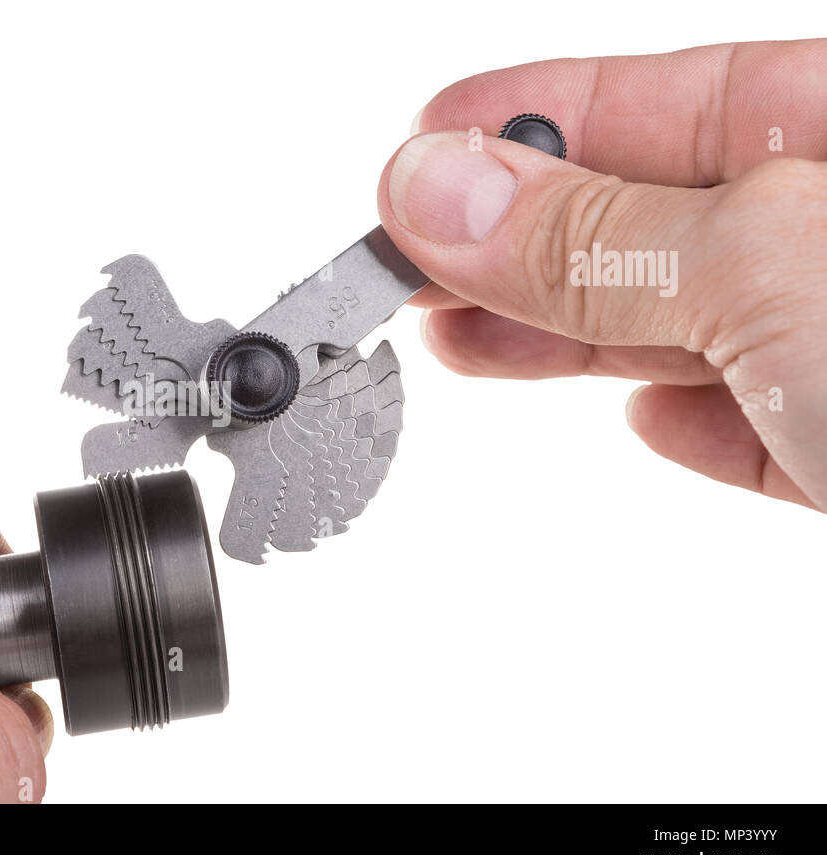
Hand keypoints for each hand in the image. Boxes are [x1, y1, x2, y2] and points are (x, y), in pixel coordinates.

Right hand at [379, 39, 826, 510]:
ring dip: (568, 337)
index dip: (548, 113)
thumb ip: (601, 236)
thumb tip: (444, 192)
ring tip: (460, 340)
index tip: (430, 149)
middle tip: (412, 257)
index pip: (696, 95)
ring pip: (700, 329)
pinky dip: (686, 422)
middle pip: (678, 219)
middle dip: (531, 238)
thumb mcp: (775, 273)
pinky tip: (641, 418)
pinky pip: (759, 425)